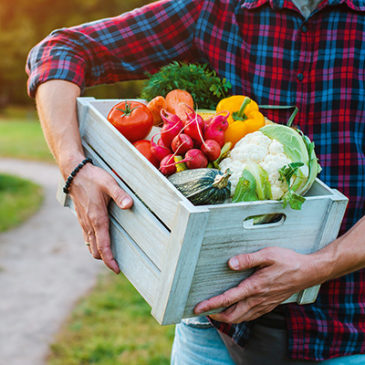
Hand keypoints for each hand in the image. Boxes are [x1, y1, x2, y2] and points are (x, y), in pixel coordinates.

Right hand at [68, 163, 132, 273]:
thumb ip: (120, 195)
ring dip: (100, 252)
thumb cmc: (93, 178)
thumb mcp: (109, 183)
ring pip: (91, 245)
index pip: (103, 246)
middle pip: (96, 250)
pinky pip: (87, 237)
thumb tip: (129, 205)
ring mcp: (84, 222)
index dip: (109, 260)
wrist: (74, 172)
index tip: (116, 270)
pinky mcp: (82, 218)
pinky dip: (94, 243)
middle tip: (118, 264)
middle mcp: (89, 224)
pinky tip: (102, 240)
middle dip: (106, 259)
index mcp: (97, 218)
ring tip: (112, 255)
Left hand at [194, 246, 323, 322]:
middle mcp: (258, 299)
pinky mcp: (269, 305)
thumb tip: (231, 263)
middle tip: (202, 311)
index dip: (211, 304)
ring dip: (226, 317)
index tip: (198, 307)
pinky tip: (235, 310)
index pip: (228, 299)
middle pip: (232, 315)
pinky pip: (250, 316)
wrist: (308, 272)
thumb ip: (248, 259)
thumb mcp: (268, 254)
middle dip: (215, 316)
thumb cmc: (288, 261)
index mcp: (255, 287)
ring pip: (241, 318)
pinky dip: (239, 316)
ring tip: (214, 312)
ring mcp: (264, 304)